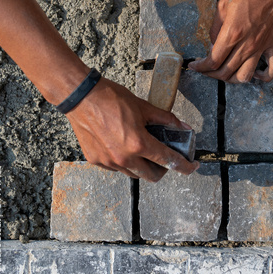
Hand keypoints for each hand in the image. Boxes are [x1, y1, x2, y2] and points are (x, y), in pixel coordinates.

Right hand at [65, 77, 199, 181]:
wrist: (80, 97)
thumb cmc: (112, 99)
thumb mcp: (144, 107)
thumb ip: (166, 120)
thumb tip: (183, 127)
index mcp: (138, 144)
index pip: (168, 161)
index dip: (184, 167)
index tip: (192, 168)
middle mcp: (124, 158)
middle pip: (151, 176)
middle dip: (163, 170)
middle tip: (165, 157)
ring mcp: (109, 162)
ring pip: (134, 174)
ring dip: (143, 166)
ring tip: (143, 150)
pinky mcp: (96, 160)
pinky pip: (117, 168)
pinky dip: (126, 162)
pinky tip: (124, 147)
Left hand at [189, 0, 272, 82]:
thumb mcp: (223, 4)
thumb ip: (215, 27)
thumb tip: (213, 42)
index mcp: (232, 34)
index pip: (213, 61)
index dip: (201, 67)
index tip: (194, 66)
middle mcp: (246, 46)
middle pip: (226, 72)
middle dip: (211, 74)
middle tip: (205, 69)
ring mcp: (260, 48)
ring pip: (245, 76)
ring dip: (232, 79)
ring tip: (225, 73)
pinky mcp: (272, 45)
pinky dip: (264, 76)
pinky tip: (256, 73)